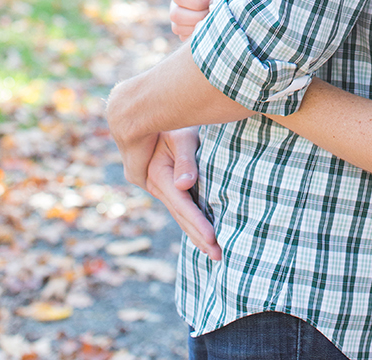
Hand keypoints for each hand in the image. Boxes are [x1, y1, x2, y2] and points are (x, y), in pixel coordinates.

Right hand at [145, 127, 219, 260]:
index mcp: (158, 175)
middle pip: (181, 217)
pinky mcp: (169, 187)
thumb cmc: (172, 123)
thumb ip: (184, 161)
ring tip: (215, 254)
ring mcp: (162, 188)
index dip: (197, 222)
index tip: (212, 239)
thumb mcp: (180, 137)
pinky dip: (193, 224)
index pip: (181, 205)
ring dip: (197, 235)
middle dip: (199, 237)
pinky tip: (204, 238)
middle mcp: (157, 186)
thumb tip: (185, 185)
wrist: (153, 115)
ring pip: (180, 216)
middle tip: (219, 256)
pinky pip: (181, 210)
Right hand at [169, 0, 211, 40]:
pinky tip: (211, 29)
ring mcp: (178, 18)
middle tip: (214, 13)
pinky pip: (184, 38)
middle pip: (175, 15)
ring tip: (213, 21)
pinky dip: (197, 37)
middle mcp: (176, 2)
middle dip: (198, 16)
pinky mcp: (184, 30)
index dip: (198, 1)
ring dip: (197, 27)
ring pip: (178, 28)